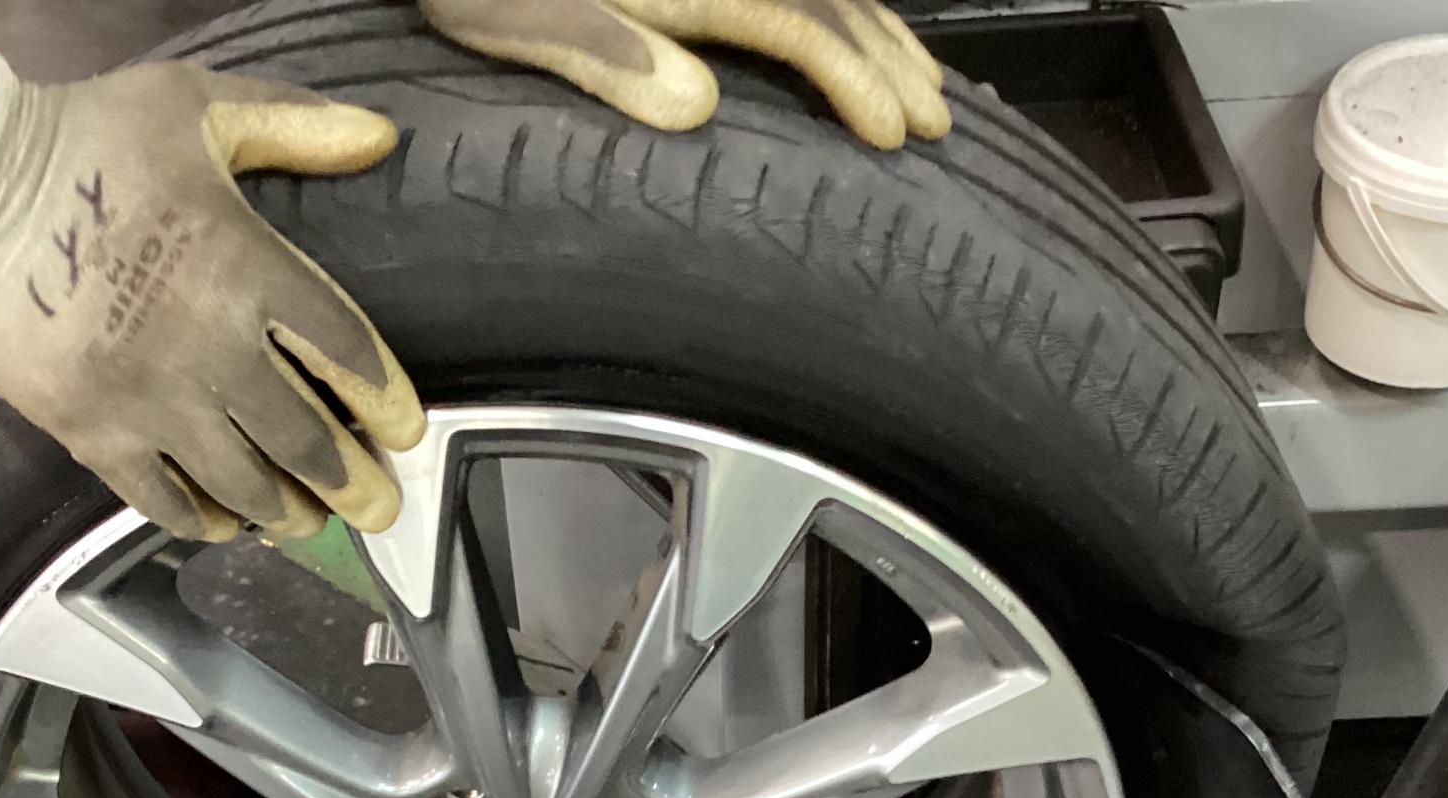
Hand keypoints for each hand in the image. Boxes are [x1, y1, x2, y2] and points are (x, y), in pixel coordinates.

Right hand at [0, 55, 424, 540]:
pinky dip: (199, 519)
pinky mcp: (91, 429)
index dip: (384, 401)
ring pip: (240, 479)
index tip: (404, 433)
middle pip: (303, 436)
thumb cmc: (81, 139)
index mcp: (247, 270)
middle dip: (349, 481)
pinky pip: (159, 497)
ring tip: (308, 524)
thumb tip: (379, 136)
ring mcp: (150, 398)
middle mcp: (210, 348)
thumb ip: (295, 123)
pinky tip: (223, 526)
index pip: (345, 350)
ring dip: (283, 510)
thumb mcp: (197, 105)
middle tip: (376, 508)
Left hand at [420, 0, 948, 147]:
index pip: (799, 21)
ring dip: (873, 27)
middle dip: (887, 56)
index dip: (853, 76)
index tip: (893, 134)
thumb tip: (696, 108)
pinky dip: (828, 5)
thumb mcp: (513, 12)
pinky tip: (841, 28)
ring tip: (916, 79)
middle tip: (934, 121)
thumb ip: (602, 52)